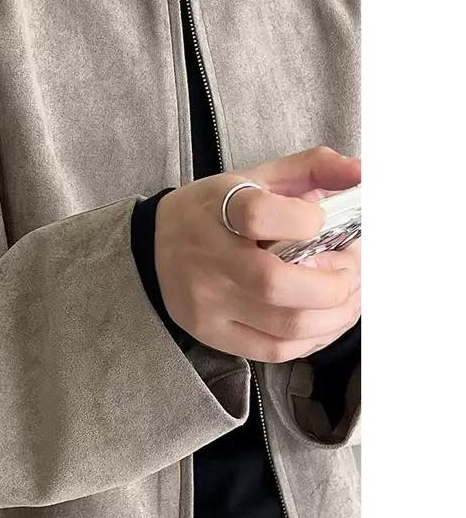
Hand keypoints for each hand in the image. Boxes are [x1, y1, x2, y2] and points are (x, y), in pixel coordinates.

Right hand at [155, 147, 361, 362]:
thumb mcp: (256, 176)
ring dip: (338, 314)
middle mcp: (208, 260)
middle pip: (278, 284)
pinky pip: (277, 350)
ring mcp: (208, 303)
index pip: (257, 215)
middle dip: (338, 282)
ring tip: (350, 295)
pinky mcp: (212, 333)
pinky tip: (326, 320)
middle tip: (353, 268)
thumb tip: (363, 174)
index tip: (320, 221)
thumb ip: (312, 167)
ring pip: (288, 325)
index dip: (305, 220)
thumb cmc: (213, 211)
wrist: (153, 247)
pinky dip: (316, 338)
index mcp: (217, 210)